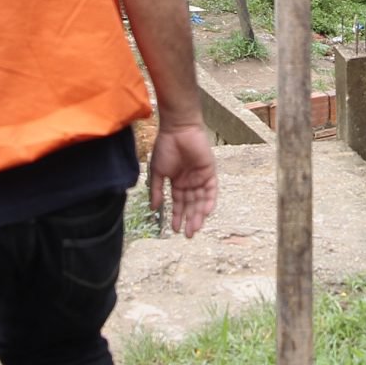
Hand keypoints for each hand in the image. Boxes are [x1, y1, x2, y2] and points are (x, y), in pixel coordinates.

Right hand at [149, 122, 217, 238]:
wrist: (178, 130)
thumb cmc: (165, 147)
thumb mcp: (158, 172)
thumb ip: (157, 190)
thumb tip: (154, 209)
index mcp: (178, 182)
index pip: (179, 203)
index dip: (177, 216)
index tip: (174, 230)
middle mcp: (190, 182)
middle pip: (191, 205)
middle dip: (189, 220)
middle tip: (188, 235)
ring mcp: (200, 177)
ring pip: (201, 200)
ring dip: (198, 214)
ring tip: (194, 228)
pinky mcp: (210, 171)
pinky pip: (211, 190)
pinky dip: (209, 201)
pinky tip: (205, 212)